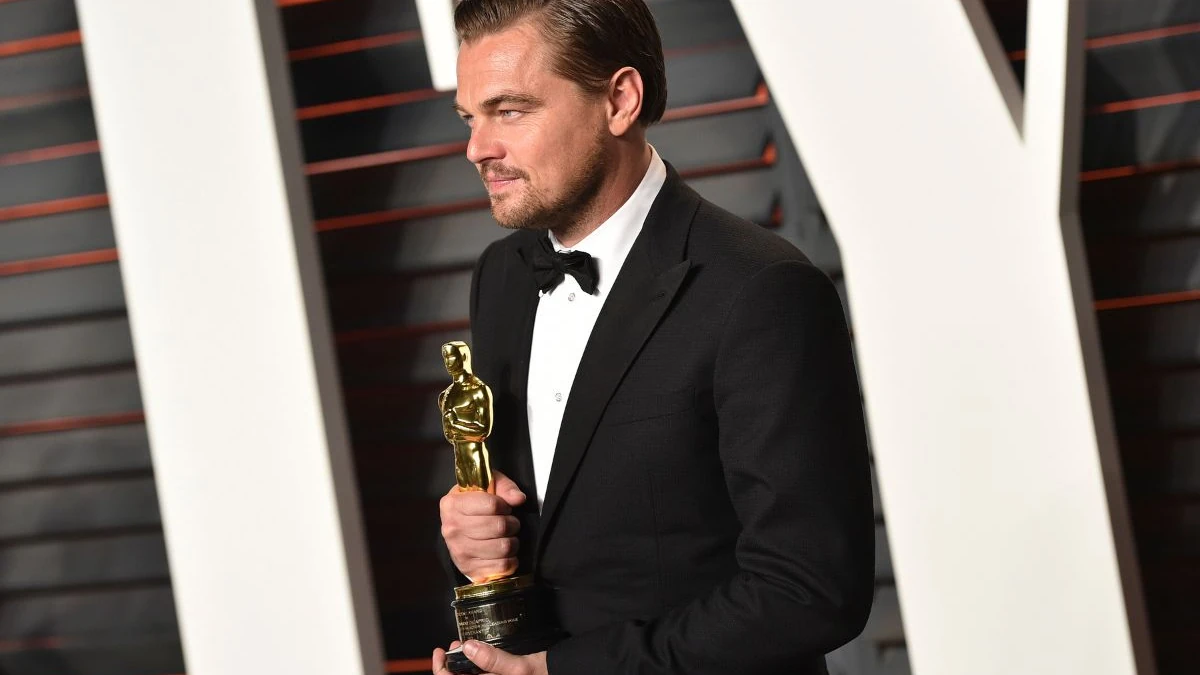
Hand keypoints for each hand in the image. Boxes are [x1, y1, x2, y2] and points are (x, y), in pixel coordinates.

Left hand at [432, 640, 547, 674]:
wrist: (560, 674)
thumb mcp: (519, 668)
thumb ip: (494, 660)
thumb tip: (470, 647)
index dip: (441, 671)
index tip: (440, 652)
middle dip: (452, 664)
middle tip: (451, 646)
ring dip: (462, 665)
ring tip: (462, 648)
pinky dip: (474, 668)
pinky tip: (476, 656)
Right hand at [440, 470, 525, 581]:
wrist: (459, 529)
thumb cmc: (476, 505)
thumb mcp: (488, 486)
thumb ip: (505, 487)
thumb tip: (519, 498)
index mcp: (452, 504)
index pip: (491, 504)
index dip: (505, 505)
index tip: (504, 507)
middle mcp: (452, 529)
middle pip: (499, 526)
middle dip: (512, 523)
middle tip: (509, 523)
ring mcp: (459, 551)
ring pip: (503, 547)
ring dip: (513, 542)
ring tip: (507, 537)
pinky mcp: (469, 569)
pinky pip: (502, 566)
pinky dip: (510, 560)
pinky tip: (504, 553)